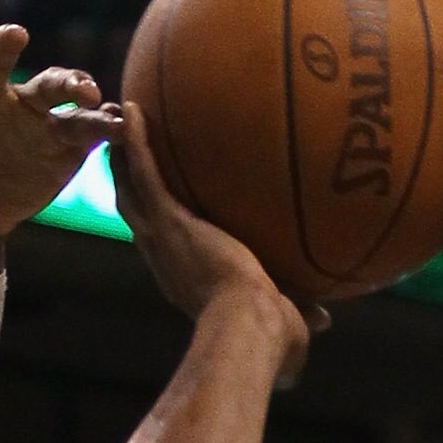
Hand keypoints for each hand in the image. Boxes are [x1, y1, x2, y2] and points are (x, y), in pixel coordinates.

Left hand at [0, 23, 119, 236]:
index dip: (5, 46)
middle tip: (78, 89)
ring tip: (109, 120)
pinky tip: (123, 138)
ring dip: (97, 112)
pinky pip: (91, 144)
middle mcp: (20, 101)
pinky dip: (110, 139)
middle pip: (50, 81)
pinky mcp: (64, 157)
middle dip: (67, 81)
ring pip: (79, 112)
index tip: (15, 36)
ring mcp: (45, 128)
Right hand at [108, 104, 321, 380]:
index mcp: (183, 280)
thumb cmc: (268, 333)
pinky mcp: (167, 217)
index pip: (162, 247)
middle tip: (120, 154)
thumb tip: (324, 319)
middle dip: (125, 184)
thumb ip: (300, 311)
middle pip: (134, 212)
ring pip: (129, 188)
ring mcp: (160, 235)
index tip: (155, 208)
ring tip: (118, 125)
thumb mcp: (284, 318)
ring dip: (122, 157)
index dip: (155, 226)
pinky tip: (134, 109)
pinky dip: (138, 139)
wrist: (250, 323)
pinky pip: (146, 169)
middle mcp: (162, 257)